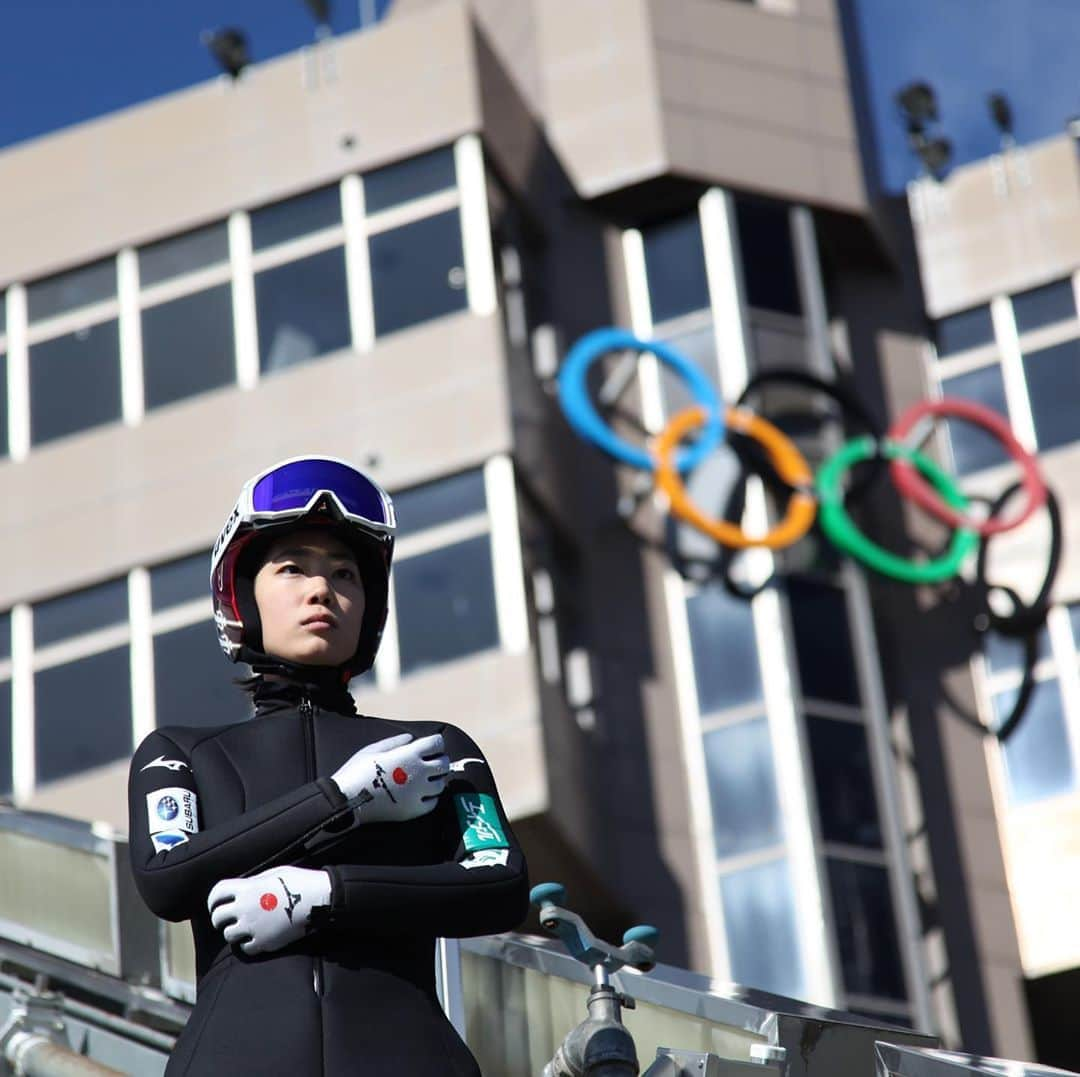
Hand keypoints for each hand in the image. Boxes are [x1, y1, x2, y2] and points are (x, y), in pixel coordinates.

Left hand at [208, 866, 330, 955]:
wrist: (317, 900)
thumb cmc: (298, 881)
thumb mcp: (273, 873)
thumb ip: (253, 882)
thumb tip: (242, 889)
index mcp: (247, 888)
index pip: (218, 892)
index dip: (213, 899)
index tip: (215, 904)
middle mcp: (245, 908)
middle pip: (218, 917)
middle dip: (219, 918)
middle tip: (225, 919)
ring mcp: (253, 927)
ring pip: (228, 935)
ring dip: (232, 932)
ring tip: (241, 928)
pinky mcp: (264, 942)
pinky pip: (245, 948)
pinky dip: (247, 944)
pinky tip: (254, 937)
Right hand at [330, 732, 448, 823]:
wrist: (347, 800)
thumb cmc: (357, 771)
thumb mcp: (373, 749)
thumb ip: (395, 742)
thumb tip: (411, 739)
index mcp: (409, 754)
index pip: (437, 743)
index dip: (434, 744)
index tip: (427, 748)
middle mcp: (419, 772)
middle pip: (443, 763)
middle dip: (437, 761)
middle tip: (426, 764)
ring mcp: (418, 793)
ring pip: (440, 784)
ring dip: (434, 780)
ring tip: (420, 781)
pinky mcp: (413, 810)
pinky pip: (433, 803)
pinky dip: (429, 798)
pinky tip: (418, 795)